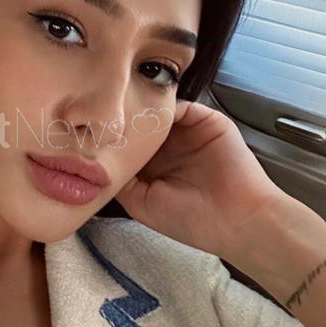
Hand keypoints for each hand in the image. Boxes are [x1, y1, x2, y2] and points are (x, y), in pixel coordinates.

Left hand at [113, 99, 285, 260]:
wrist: (237, 218)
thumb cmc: (192, 220)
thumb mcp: (142, 204)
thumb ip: (121, 181)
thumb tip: (96, 162)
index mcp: (156, 168)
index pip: (129, 145)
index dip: (111, 141)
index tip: (88, 135)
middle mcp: (171, 148)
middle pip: (141, 125)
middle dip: (123, 121)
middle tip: (99, 116)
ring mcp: (189, 133)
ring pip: (158, 113)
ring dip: (142, 111)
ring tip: (121, 109)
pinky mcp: (207, 121)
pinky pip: (181, 106)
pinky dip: (164, 106)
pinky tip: (148, 112)